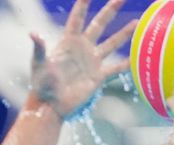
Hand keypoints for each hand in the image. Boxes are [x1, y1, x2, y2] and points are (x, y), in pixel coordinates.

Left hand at [29, 0, 136, 119]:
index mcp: (68, 42)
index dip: (83, 4)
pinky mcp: (98, 77)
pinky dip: (127, 65)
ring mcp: (92, 62)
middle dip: (110, 10)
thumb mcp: (38, 65)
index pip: (78, 18)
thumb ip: (39, 49)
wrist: (50, 106)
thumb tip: (33, 34)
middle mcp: (82, 49)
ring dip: (125, 33)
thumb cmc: (41, 85)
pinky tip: (140, 58)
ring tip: (138, 22)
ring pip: (112, 44)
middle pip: (99, 24)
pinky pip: (116, 69)